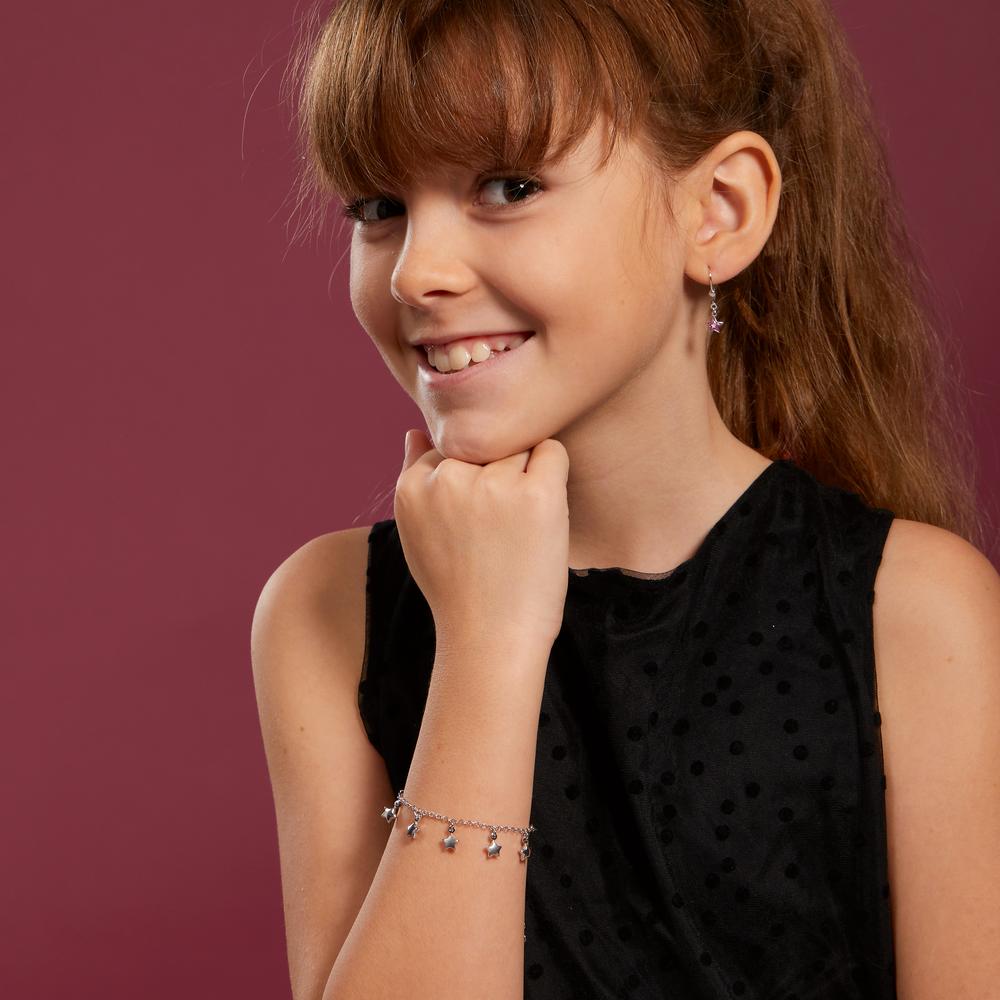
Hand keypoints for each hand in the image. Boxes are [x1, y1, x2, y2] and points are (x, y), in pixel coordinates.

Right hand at [393, 429, 570, 650]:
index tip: (476, 519)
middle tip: (500, 523)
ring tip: (519, 524)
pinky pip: (553, 452)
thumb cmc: (457, 589)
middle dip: (497, 469)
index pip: (451, 445)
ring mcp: (493, 485)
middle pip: (486, 442)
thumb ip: (415, 477)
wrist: (490, 639)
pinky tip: (544, 511)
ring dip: (526, 474)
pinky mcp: (536, 495)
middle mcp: (449, 479)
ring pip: (519, 446)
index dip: (470, 477)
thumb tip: (416, 432)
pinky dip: (554, 473)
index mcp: (413, 487)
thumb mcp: (418, 533)